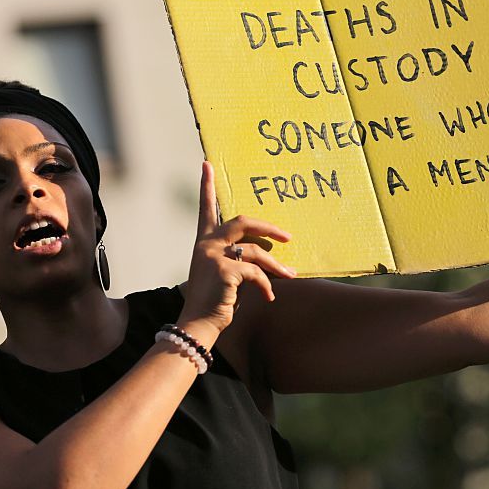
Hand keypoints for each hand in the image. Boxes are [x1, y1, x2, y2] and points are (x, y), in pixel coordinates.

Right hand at [179, 161, 294, 334]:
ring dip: (276, 265)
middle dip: (269, 227)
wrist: (199, 324)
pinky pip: (256, 272)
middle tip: (287, 237)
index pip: (206, 209)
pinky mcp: (224, 270)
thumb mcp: (224, 274)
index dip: (207, 186)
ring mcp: (214, 256)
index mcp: (204, 242)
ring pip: (256, 250)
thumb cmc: (214, 301)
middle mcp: (207, 245)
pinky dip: (267, 284)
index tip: (207, 163)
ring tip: (289, 276)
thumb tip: (269, 255)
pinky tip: (269, 297)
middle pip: (243, 221)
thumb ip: (239, 259)